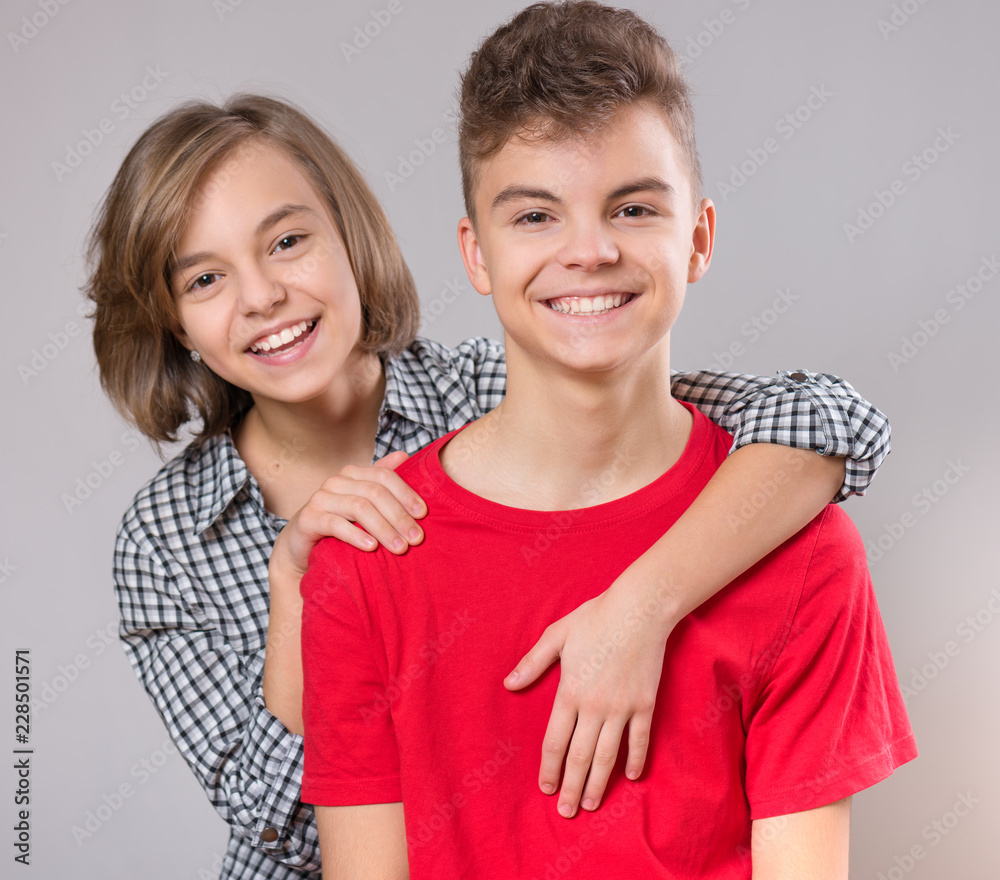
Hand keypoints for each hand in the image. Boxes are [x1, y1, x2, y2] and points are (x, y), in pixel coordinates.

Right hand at [270, 451, 426, 579]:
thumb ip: (382, 480)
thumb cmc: (339, 524)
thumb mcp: (364, 504)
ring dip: (383, 529)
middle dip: (399, 516)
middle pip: (375, 493)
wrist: (302, 547)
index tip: (423, 515)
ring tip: (399, 547)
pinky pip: (335, 524)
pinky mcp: (308, 518)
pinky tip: (372, 548)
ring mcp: (320, 498)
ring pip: (359, 507)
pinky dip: (356, 536)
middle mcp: (336, 481)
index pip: (385, 476)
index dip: (406, 494)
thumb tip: (404, 455)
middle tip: (416, 539)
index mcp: (353, 474)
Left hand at [505, 577, 676, 817]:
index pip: (555, 741)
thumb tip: (509, 684)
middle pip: (580, 756)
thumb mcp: (557, 636)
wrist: (638, 610)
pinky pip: (639, 740)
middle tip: (565, 812)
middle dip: (571, 786)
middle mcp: (595, 706)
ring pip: (608, 755)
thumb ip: (533, 663)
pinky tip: (630, 777)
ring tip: (590, 804)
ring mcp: (622, 708)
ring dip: (598, 783)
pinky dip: (636, 760)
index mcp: (570, 692)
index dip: (549, 768)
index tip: (545, 788)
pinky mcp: (645, 704)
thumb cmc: (594, 618)